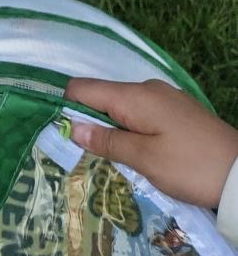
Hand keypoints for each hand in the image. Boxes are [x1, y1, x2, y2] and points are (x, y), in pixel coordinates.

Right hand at [65, 77, 237, 210]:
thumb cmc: (191, 166)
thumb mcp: (145, 159)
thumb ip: (107, 141)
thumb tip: (71, 127)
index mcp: (134, 97)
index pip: (82, 89)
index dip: (66, 109)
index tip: (63, 138)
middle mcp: (147, 89)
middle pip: (102, 98)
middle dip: (90, 123)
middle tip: (88, 158)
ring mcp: (165, 99)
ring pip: (122, 108)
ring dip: (113, 131)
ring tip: (115, 162)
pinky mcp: (178, 112)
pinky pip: (142, 115)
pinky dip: (133, 131)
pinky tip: (141, 156)